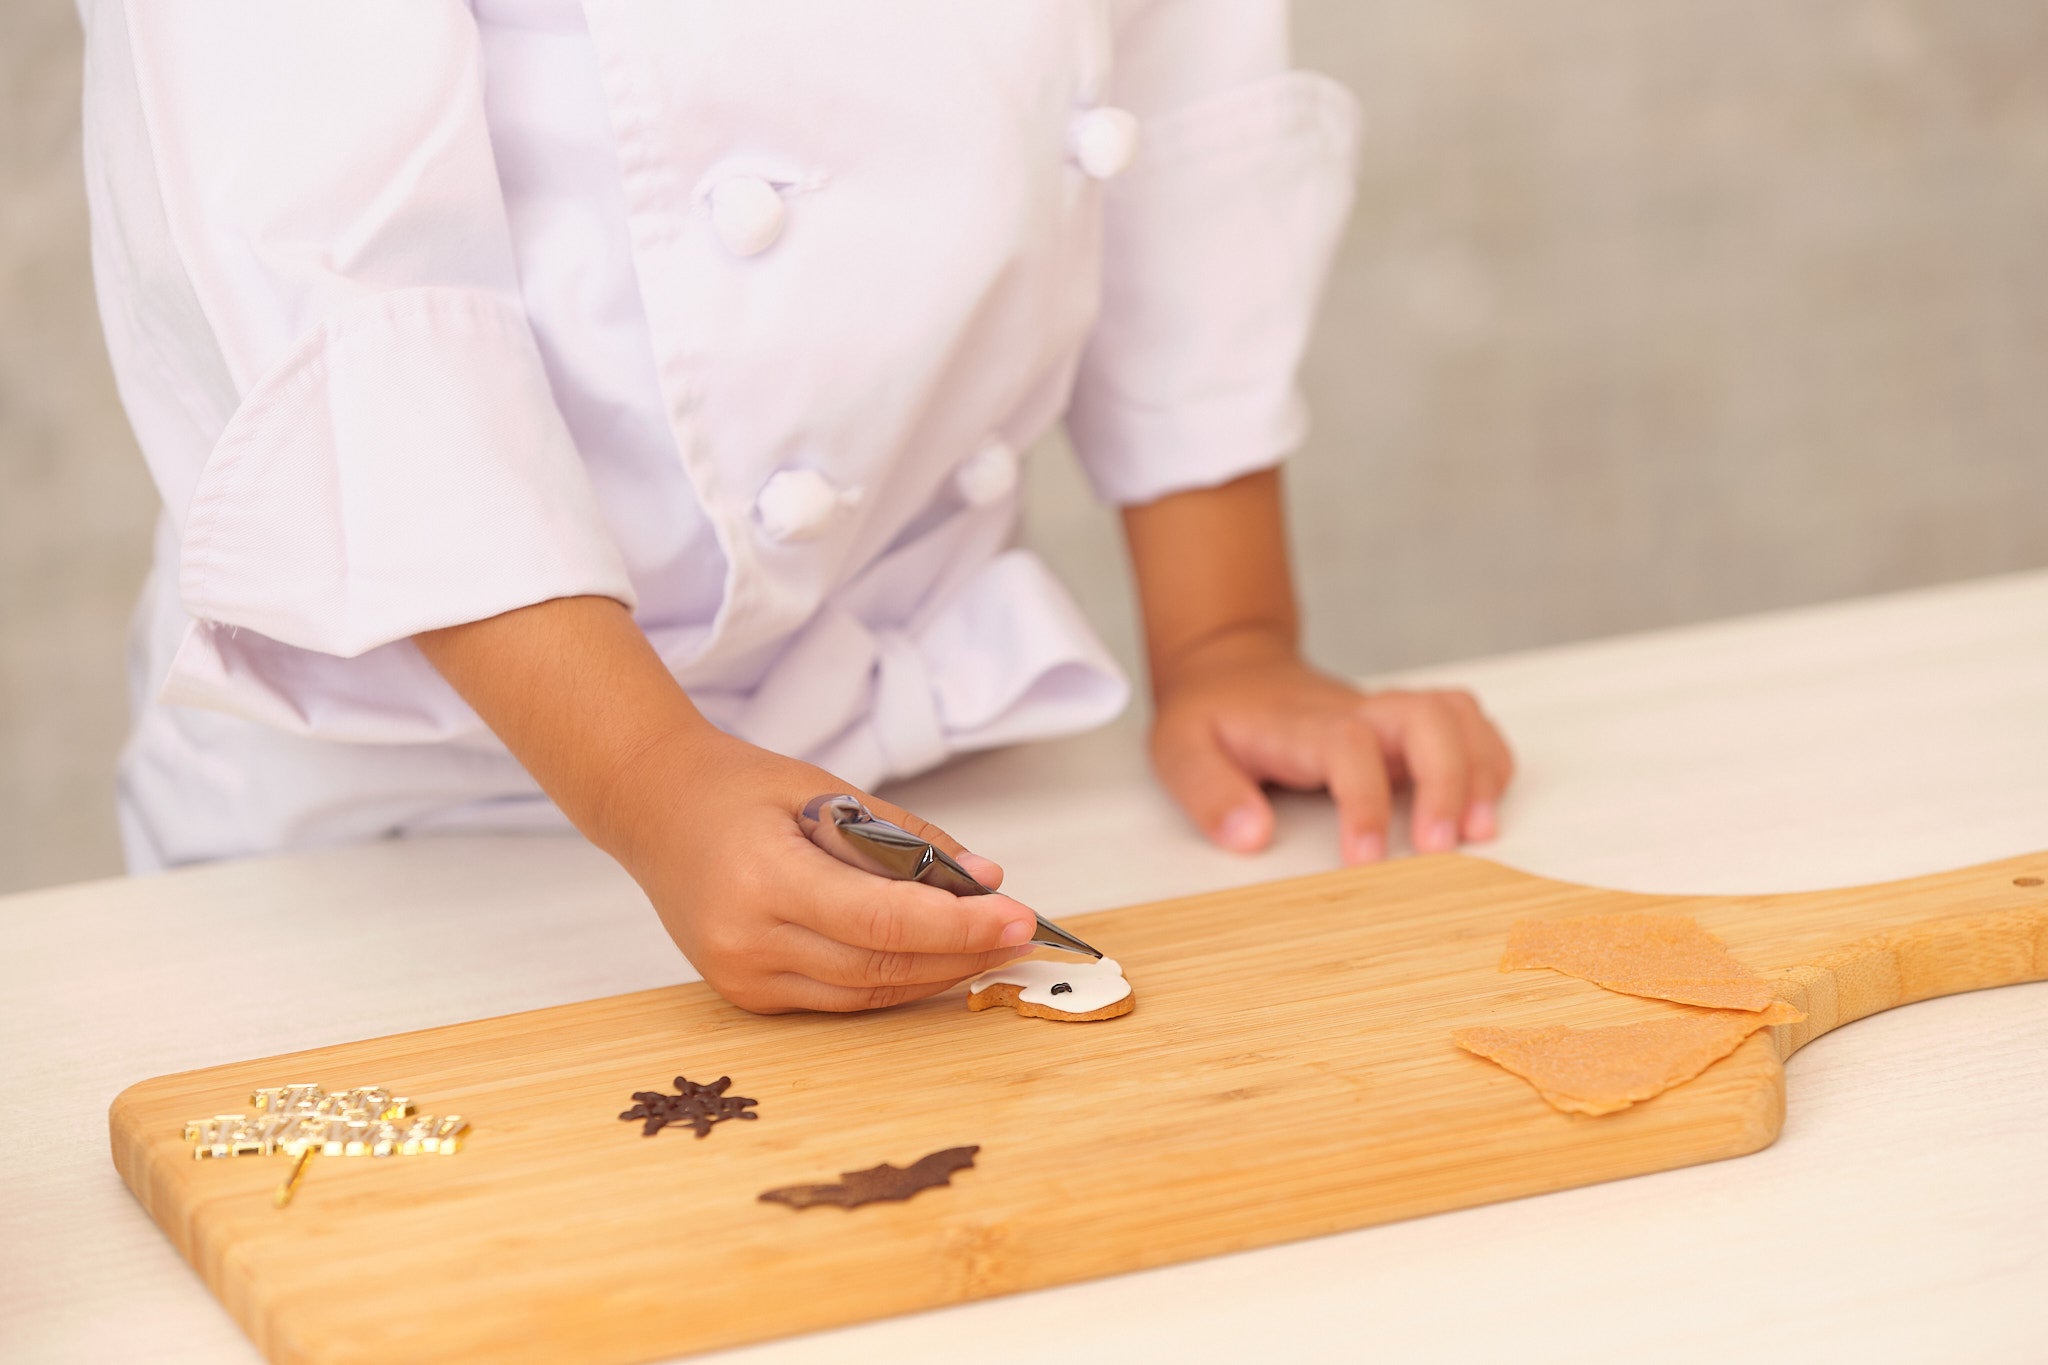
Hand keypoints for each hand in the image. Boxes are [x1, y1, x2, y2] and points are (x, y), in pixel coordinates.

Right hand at [601, 726, 1039, 1013]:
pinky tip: (936, 958)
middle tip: (1022, 932)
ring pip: (866, 991)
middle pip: (881, 964)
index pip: (883, 919)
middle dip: (963, 952)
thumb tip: (986, 878)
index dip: (959, 926)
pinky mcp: (745, 994)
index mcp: (764, 881)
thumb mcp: (827, 791)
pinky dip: (893, 978)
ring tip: (991, 945)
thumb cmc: (739, 790)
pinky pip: (839, 997)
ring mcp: (741, 977)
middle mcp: (747, 941)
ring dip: (937, 972)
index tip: (1019, 916)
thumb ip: (907, 838)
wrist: (652, 808)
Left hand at [1148, 630, 1514, 864]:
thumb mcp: (1179, 752)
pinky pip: (1467, 724)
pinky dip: (1488, 760)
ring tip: (1478, 832)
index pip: (1350, 748)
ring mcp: (1386, 714)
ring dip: (1479, 769)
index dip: (1365, 802)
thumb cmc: (1210, 717)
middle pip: (1426, 718)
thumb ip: (1210, 794)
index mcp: (1303, 724)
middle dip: (1448, 780)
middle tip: (1442, 848)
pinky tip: (1480, 807)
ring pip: (1457, 716)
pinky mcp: (1404, 725)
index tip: (1364, 861)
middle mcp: (1357, 711)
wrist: (1230, 670)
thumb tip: (1252, 837)